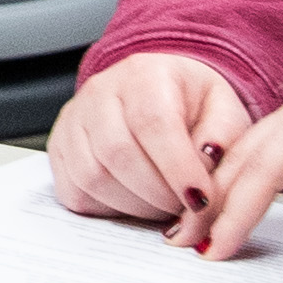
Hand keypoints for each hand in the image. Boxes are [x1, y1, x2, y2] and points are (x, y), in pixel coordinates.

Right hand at [45, 52, 249, 225]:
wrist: (159, 92)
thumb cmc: (192, 104)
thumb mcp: (224, 110)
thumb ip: (224, 137)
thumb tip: (208, 166)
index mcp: (144, 75)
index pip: (153, 123)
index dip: (177, 168)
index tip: (201, 200)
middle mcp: (100, 93)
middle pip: (118, 154)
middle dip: (157, 194)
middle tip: (184, 208)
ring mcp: (73, 121)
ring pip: (92, 176)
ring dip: (133, 205)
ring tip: (162, 205)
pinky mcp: (59, 149)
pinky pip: (74, 191)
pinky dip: (106, 208)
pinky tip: (134, 201)